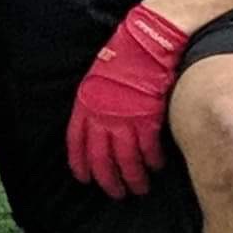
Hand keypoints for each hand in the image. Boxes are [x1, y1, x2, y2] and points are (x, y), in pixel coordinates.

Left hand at [65, 4, 190, 197]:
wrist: (148, 39)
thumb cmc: (124, 54)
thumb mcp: (98, 77)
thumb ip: (96, 103)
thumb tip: (99, 123)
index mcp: (85, 104)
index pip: (76, 142)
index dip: (80, 163)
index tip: (84, 178)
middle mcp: (102, 115)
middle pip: (101, 157)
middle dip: (108, 179)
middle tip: (116, 193)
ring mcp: (125, 117)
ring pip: (126, 159)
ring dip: (132, 177)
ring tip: (138, 188)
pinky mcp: (148, 117)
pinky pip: (148, 148)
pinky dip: (152, 160)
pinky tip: (155, 167)